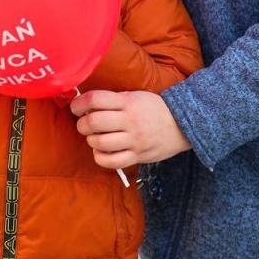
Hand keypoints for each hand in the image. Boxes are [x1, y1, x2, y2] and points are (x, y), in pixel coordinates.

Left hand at [70, 90, 190, 170]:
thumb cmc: (155, 109)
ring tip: (94, 137)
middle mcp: (130, 120)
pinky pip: (112, 161)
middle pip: (94, 122)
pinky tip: (101, 152)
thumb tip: (87, 105)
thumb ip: (114, 100)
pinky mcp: (138, 156)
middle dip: (82, 124)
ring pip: (100, 143)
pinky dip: (100, 157)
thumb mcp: (136, 96)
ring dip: (91, 140)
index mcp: (128, 101)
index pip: (95, 99)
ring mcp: (134, 140)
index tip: (75, 107)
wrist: (182, 125)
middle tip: (83, 124)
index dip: (79, 103)